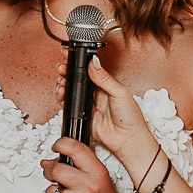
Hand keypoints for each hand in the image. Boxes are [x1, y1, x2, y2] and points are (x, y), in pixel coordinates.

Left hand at [41, 139, 135, 192]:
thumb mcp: (99, 176)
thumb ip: (78, 166)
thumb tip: (49, 162)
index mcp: (97, 172)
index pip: (75, 149)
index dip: (61, 144)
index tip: (56, 147)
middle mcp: (88, 186)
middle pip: (56, 170)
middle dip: (50, 171)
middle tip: (52, 174)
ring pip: (50, 191)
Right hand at [52, 53, 160, 171]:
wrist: (127, 139)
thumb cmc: (130, 117)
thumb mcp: (119, 92)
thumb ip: (104, 78)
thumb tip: (94, 62)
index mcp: (105, 84)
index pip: (90, 69)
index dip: (79, 62)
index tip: (70, 54)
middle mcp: (95, 93)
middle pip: (78, 79)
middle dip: (67, 71)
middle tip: (61, 66)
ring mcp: (88, 104)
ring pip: (71, 90)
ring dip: (64, 83)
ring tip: (61, 79)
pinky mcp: (82, 115)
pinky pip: (69, 105)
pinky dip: (63, 97)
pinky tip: (62, 92)